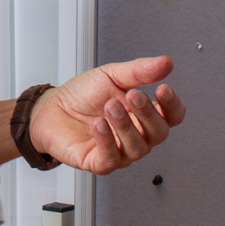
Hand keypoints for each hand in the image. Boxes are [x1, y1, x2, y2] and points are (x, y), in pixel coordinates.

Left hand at [26, 57, 185, 173]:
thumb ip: (139, 71)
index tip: (163, 89)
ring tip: (110, 107)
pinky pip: (112, 158)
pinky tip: (99, 124)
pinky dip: (107, 141)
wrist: (51, 108)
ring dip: (125, 125)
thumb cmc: (83, 95)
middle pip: (159, 133)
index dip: (172, 105)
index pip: (172, 116)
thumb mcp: (111, 75)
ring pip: (138, 147)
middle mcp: (136, 135)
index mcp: (144, 114)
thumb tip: (166, 63)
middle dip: (147, 114)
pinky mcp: (100, 162)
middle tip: (132, 96)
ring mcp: (121, 151)